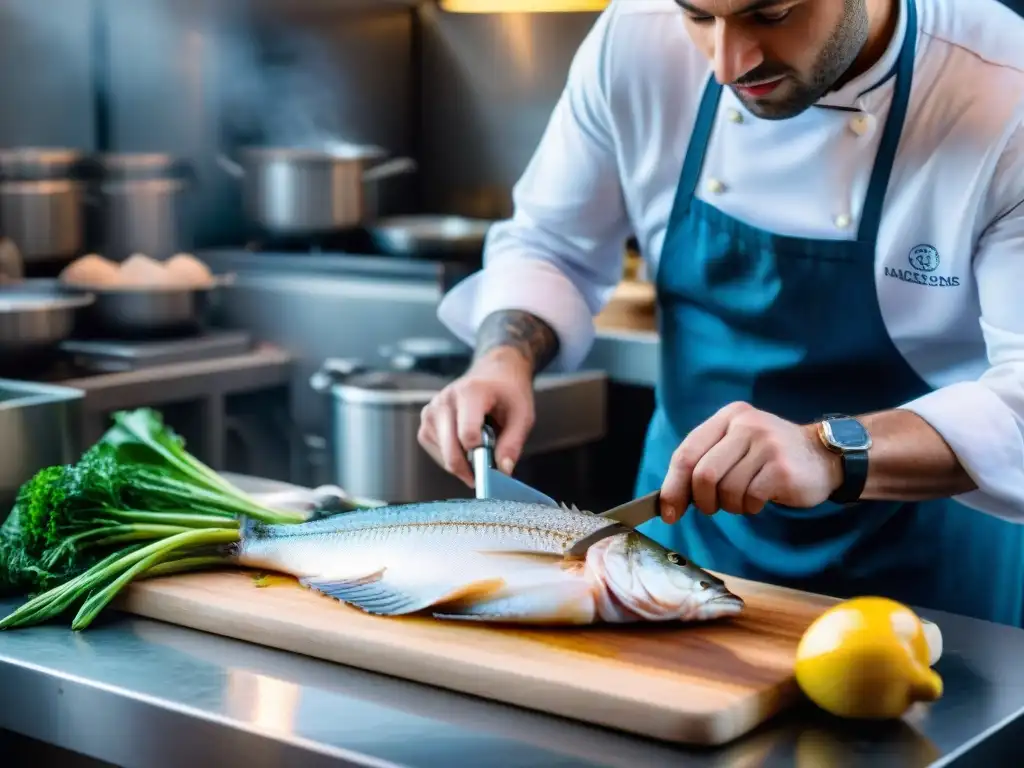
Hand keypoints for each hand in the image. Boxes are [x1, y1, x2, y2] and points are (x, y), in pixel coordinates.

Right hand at [418, 347, 535, 486]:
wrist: (494, 373)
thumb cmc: (508, 393)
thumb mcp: (522, 415)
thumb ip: (512, 443)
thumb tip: (502, 471)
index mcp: (470, 392)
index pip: (467, 434)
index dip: (481, 455)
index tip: (494, 463)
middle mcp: (445, 400)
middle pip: (451, 450)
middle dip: (471, 467)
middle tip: (488, 472)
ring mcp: (432, 410)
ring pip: (443, 455)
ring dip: (462, 462)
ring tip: (480, 446)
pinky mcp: (426, 421)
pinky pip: (436, 452)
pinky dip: (452, 456)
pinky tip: (466, 445)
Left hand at [659, 402, 843, 522]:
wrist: (822, 456)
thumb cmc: (768, 457)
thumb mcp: (735, 446)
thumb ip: (703, 463)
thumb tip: (668, 501)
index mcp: (727, 417)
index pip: (686, 453)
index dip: (673, 486)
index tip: (668, 512)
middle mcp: (746, 425)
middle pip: (703, 475)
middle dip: (702, 501)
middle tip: (712, 508)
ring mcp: (766, 444)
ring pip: (726, 490)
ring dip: (730, 505)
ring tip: (743, 498)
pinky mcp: (781, 468)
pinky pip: (750, 498)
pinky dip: (750, 507)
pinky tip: (760, 498)